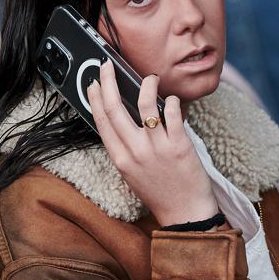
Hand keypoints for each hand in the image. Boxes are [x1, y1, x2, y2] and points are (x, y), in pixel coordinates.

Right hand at [87, 60, 218, 226]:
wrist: (185, 214)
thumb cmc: (159, 193)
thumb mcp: (132, 173)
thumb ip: (125, 148)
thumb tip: (122, 119)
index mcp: (120, 159)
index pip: (102, 121)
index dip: (95, 98)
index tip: (93, 82)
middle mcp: (135, 151)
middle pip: (115, 108)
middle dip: (108, 81)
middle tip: (107, 65)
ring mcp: (157, 147)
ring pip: (145, 104)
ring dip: (146, 85)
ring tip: (150, 79)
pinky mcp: (180, 145)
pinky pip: (171, 112)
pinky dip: (170, 101)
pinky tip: (171, 100)